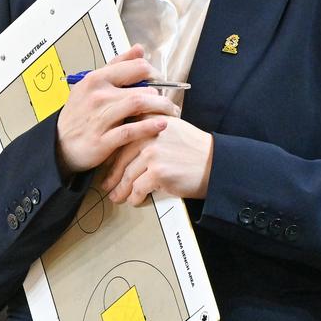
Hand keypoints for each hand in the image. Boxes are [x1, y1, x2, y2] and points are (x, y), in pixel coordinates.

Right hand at [54, 45, 179, 174]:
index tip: (161, 83)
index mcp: (96, 79)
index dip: (154, 75)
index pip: (136, 67)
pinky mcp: (102, 140)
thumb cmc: (80, 114)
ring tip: (171, 113)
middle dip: (162, 96)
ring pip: (139, 105)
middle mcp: (97, 95)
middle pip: (143, 88)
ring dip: (161, 109)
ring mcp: (99, 118)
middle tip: (170, 103)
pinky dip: (150, 127)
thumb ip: (117, 65)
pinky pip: (131, 131)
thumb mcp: (92, 84)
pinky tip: (161, 125)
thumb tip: (139, 48)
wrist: (59, 144)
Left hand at [99, 117, 214, 204]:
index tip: (105, 165)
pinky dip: (134, 197)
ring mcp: (152, 153)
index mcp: (149, 120)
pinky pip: (138, 188)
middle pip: (121, 158)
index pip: (121, 137)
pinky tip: (134, 200)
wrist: (215, 164)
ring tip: (116, 197)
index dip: (110, 154)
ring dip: (120, 190)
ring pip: (127, 176)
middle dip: (112, 175)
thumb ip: (149, 129)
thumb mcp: (171, 128)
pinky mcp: (157, 172)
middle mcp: (148, 133)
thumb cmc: (194, 150)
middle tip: (107, 185)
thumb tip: (125, 143)